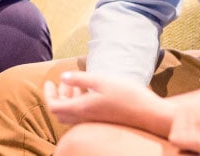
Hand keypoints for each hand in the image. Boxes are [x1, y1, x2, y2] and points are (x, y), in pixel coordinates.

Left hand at [43, 71, 174, 137]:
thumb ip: (80, 79)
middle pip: (61, 111)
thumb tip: (62, 77)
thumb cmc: (128, 95)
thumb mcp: (101, 80)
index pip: (53, 107)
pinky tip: (88, 92)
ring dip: (68, 99)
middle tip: (59, 83)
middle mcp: (85, 118)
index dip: (48, 95)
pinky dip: (79, 103)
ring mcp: (94, 121)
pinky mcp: (103, 121)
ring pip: (72, 113)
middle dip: (57, 96)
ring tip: (73, 84)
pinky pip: (83, 115)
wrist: (151, 114)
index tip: (49, 82)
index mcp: (81, 109)